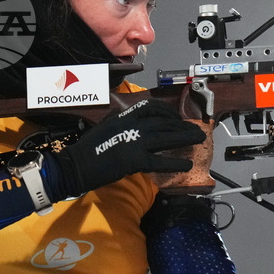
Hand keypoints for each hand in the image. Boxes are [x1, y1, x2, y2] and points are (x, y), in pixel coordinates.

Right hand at [46, 99, 205, 199]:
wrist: (74, 165)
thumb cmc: (88, 148)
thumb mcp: (105, 126)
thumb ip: (120, 121)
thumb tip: (129, 118)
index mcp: (124, 116)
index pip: (152, 108)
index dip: (169, 113)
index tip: (178, 119)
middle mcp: (131, 125)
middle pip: (164, 123)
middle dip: (183, 126)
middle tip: (198, 131)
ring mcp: (134, 142)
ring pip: (166, 138)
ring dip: (185, 139)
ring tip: (199, 141)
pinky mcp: (134, 160)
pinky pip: (160, 161)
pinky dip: (175, 163)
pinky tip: (186, 166)